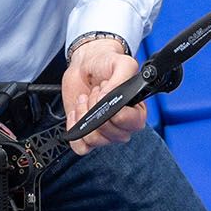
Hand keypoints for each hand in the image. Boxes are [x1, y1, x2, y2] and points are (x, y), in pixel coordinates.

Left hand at [62, 36, 146, 154]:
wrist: (86, 64)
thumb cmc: (107, 64)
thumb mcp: (122, 63)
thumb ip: (122, 78)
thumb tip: (106, 98)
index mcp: (136, 112)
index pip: (132, 124)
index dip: (116, 111)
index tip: (107, 93)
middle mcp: (121, 126)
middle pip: (111, 135)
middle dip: (97, 109)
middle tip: (96, 91)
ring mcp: (103, 131)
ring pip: (94, 140)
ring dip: (84, 116)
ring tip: (85, 98)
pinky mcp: (85, 133)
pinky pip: (81, 147)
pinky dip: (74, 129)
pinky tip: (76, 111)